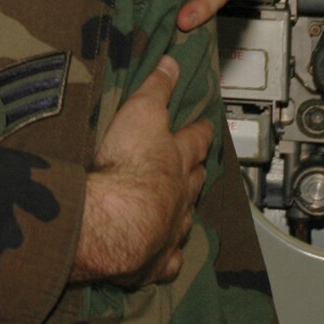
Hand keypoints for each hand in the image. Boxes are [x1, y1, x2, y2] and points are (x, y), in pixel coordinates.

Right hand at [70, 58, 210, 286]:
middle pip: (195, 179)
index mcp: (177, 158)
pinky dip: (167, 255)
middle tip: (196, 165)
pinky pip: (167, 259)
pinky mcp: (154, 260)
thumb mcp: (140, 112)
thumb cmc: (127, 164)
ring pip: (184, 218)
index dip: (201, 130)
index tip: (206, 125)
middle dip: (196, 170)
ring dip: (183, 210)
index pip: (195, 139)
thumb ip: (156, 88)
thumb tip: (172, 62)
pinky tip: (165, 255)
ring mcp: (170, 229)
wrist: (116, 221)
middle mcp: (180, 194)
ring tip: (180, 206)